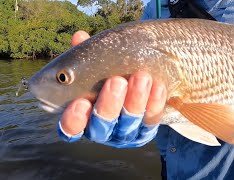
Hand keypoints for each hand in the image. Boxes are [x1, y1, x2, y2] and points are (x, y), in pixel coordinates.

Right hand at [57, 31, 166, 146]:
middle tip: (117, 81)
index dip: (74, 120)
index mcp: (82, 119)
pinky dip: (155, 102)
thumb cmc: (106, 76)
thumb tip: (80, 37)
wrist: (135, 84)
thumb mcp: (95, 66)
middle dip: (109, 104)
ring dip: (135, 100)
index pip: (70, 128)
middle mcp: (102, 131)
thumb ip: (85, 56)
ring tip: (142, 77)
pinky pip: (152, 119)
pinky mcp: (146, 130)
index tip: (80, 103)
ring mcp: (125, 133)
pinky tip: (158, 86)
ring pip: (129, 123)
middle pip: (102, 126)